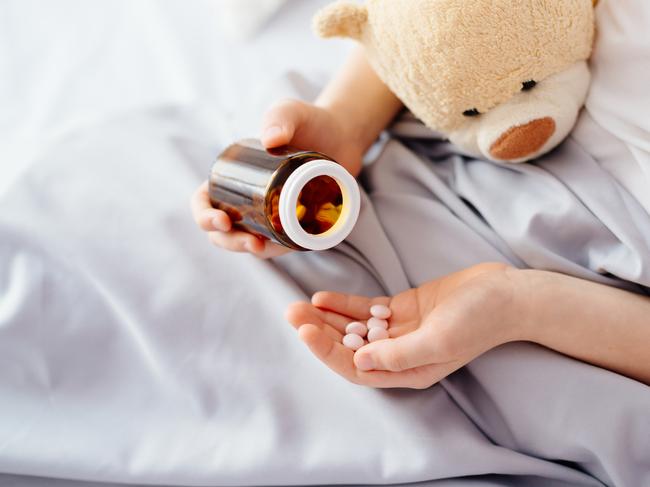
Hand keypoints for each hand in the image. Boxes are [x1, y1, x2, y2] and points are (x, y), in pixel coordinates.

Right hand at [191, 100, 364, 258]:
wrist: (343, 135)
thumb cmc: (309, 121)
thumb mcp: (290, 113)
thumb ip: (280, 117)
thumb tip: (270, 140)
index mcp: (232, 177)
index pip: (204, 202)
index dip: (204, 216)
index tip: (223, 220)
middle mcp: (246, 198)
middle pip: (223, 231)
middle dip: (230, 241)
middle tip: (251, 242)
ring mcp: (269, 214)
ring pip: (249, 241)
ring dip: (252, 250)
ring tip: (262, 248)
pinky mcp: (293, 224)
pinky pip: (280, 243)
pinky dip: (278, 249)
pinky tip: (285, 248)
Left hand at [285, 263, 521, 388]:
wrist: (505, 295)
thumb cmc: (479, 321)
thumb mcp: (440, 340)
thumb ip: (399, 354)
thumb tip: (359, 361)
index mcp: (407, 371)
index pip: (356, 367)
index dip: (327, 351)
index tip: (305, 330)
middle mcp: (398, 355)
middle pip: (348, 347)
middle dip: (318, 332)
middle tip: (292, 313)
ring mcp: (398, 331)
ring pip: (353, 328)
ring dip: (326, 318)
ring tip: (299, 305)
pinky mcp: (402, 310)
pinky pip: (366, 310)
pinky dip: (344, 305)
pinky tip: (323, 298)